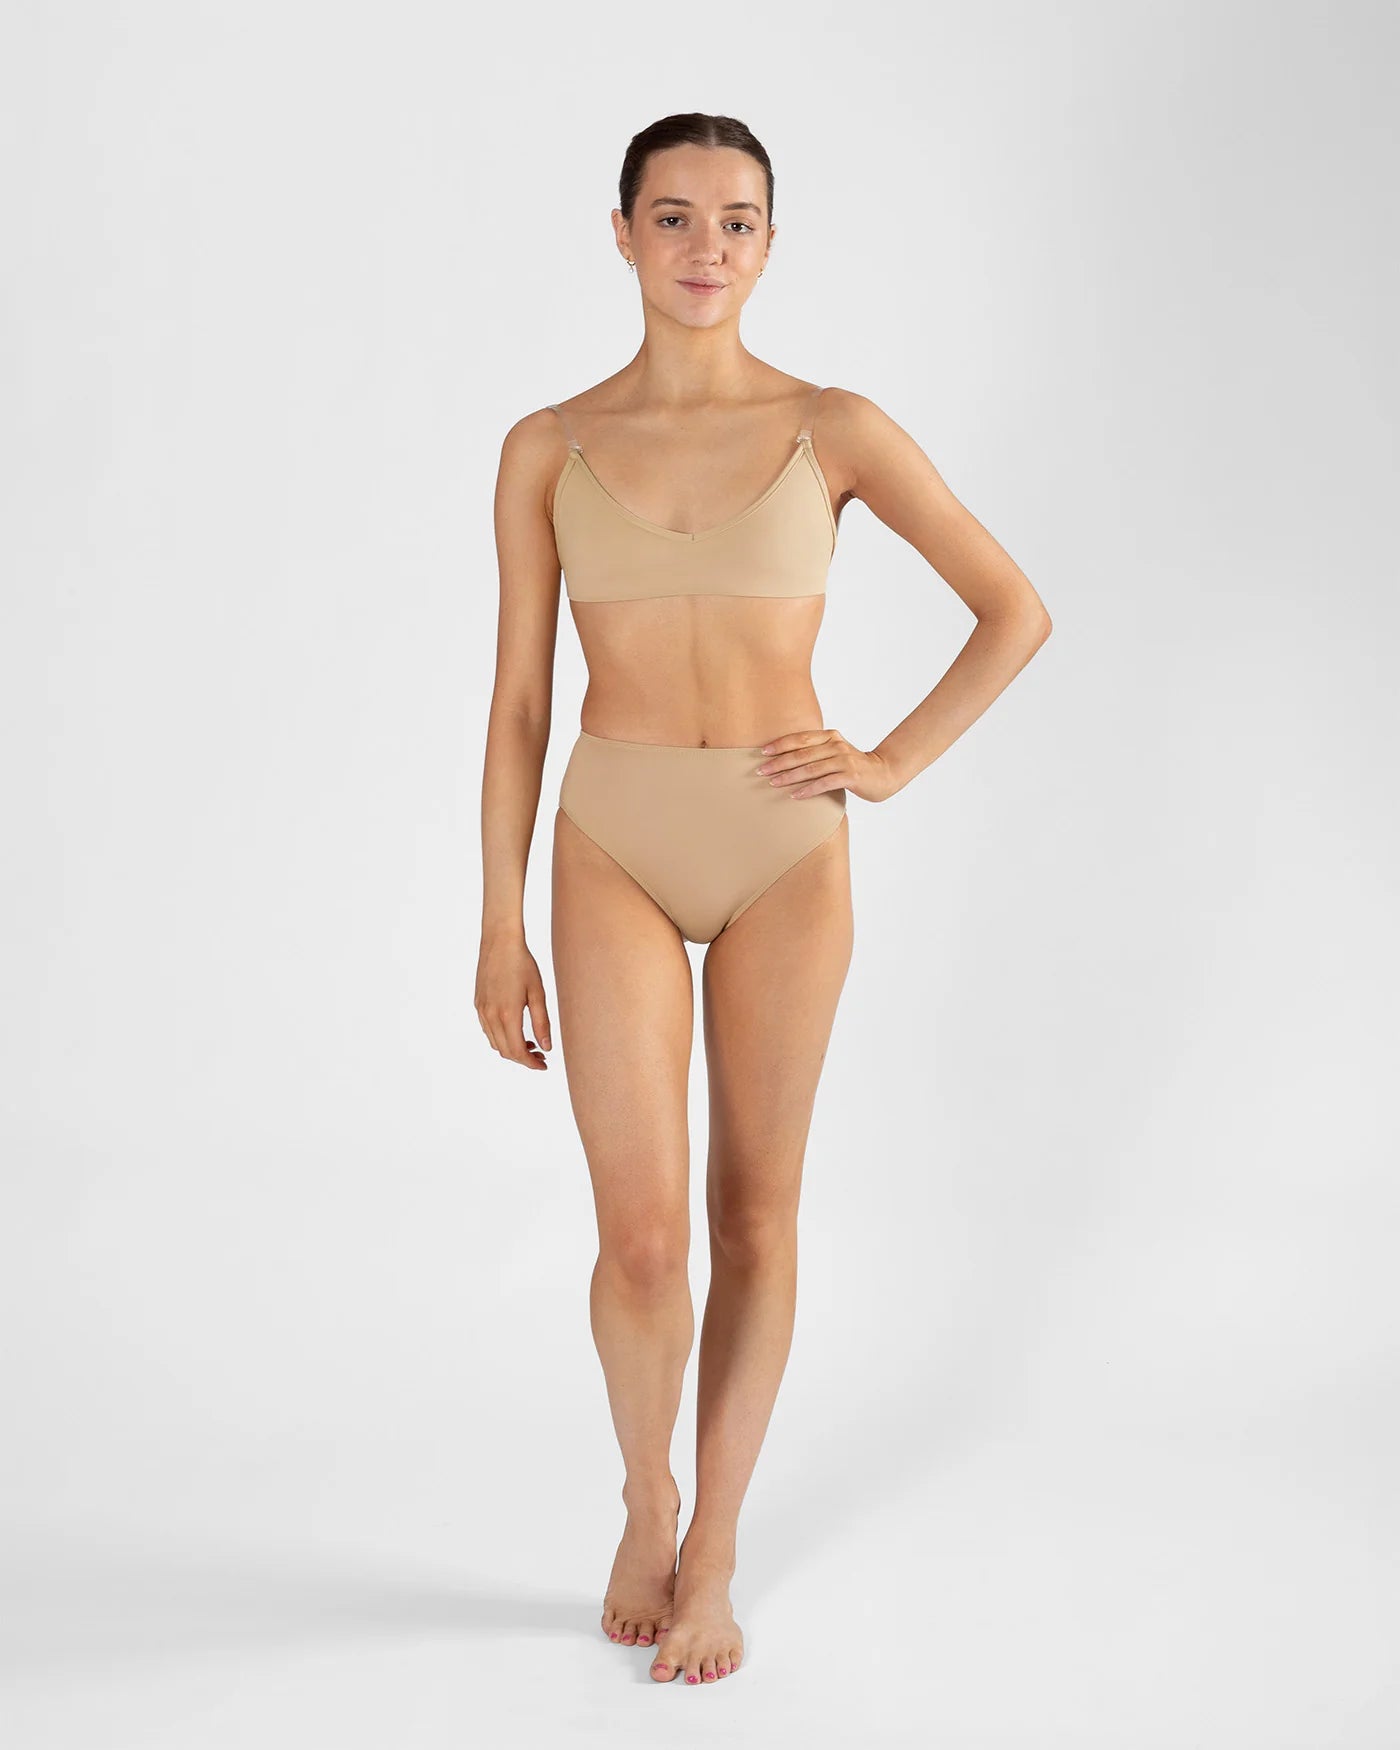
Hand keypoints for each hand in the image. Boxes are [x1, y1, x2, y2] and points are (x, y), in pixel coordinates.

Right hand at [475, 936, 552, 1069]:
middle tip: (541, 1056)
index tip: (543, 1064)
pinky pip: (488, 1030)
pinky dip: (501, 1037)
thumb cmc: (522, 964)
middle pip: (505, 1051)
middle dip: (523, 1058)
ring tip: (531, 1044)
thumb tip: (547, 1048)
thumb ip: (542, 1023)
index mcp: (507, 1014)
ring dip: (512, 1049)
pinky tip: (515, 1029)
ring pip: (495, 1043)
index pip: (517, 1051)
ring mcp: (482, 1010)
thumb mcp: (538, 993)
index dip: (531, 1063)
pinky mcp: (478, 1004)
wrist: (499, 942)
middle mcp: (491, 1016)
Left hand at [755, 728, 899, 803]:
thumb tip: (785, 759)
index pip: (800, 738)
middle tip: (760, 770)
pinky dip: (809, 789)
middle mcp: (836, 745)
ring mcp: (844, 760)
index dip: (780, 744)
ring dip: (790, 776)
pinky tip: (795, 795)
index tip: (762, 752)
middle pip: (802, 753)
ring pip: (811, 768)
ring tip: (773, 783)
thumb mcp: (834, 753)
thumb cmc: (853, 766)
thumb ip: (816, 752)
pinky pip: (825, 783)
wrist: (884, 773)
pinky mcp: (851, 776)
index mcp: (830, 736)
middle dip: (779, 762)